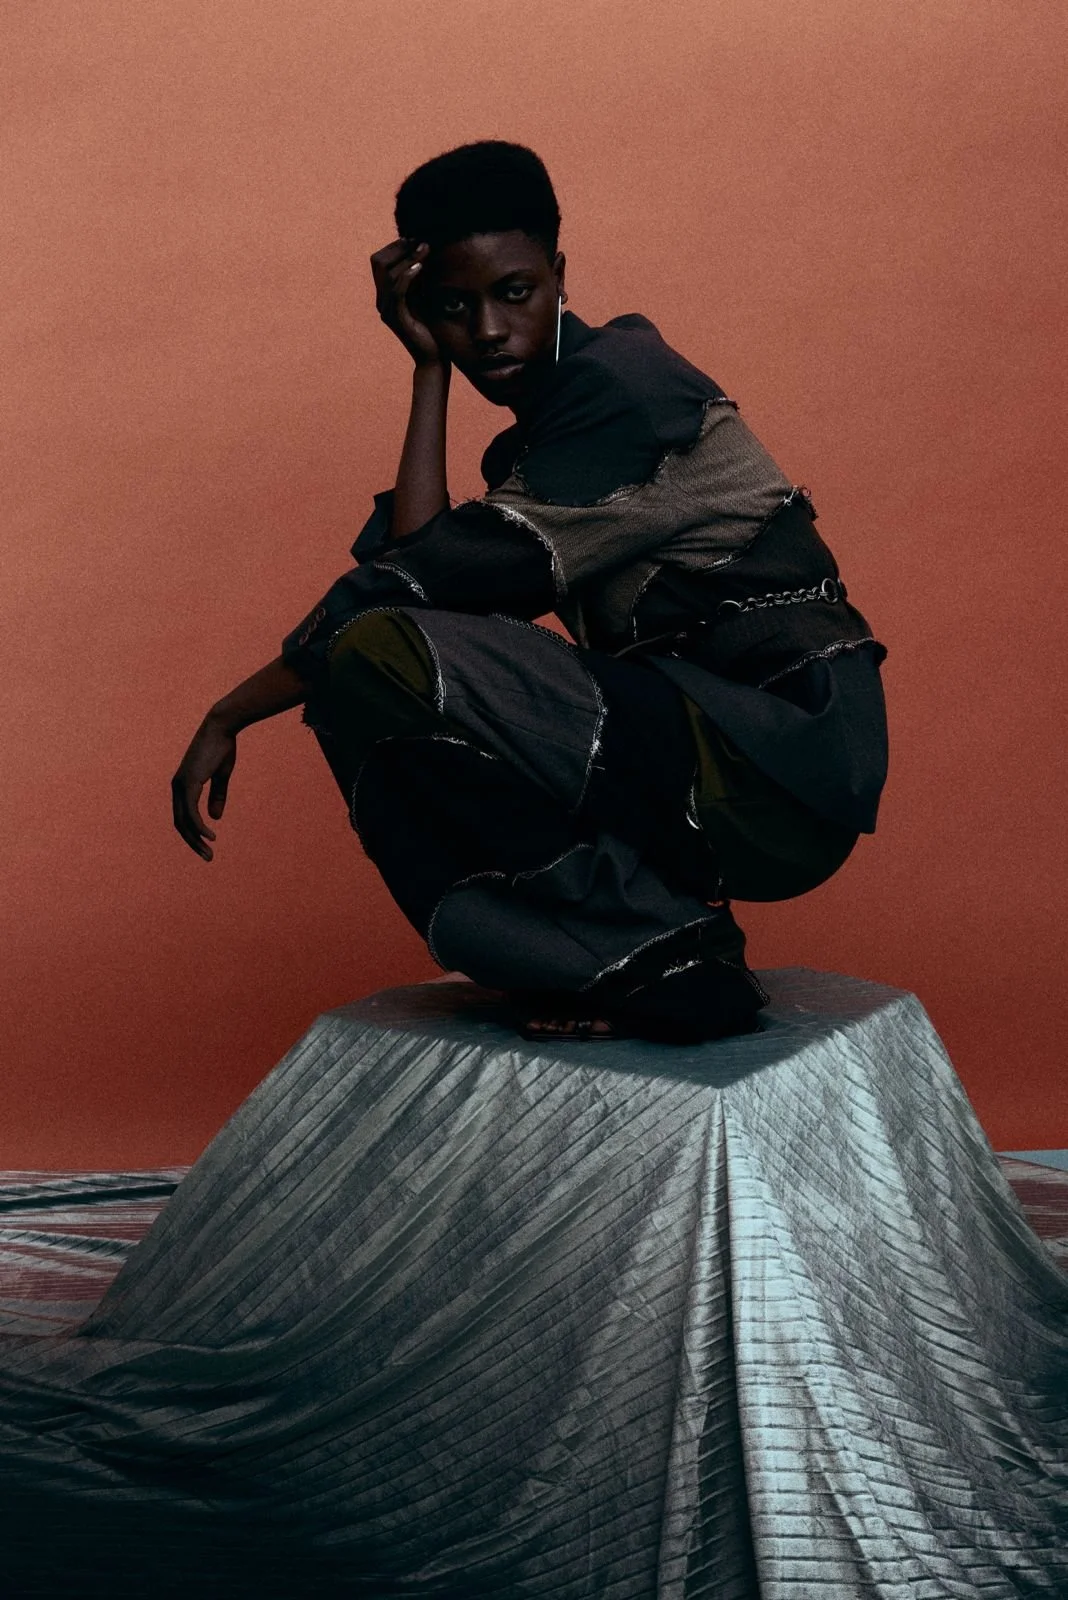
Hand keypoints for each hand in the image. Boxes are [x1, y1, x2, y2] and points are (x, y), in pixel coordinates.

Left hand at [171, 712, 236, 860]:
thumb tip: (214, 817)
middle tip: (207, 857)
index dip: (193, 834)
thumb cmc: (222, 748)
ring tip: (209, 853)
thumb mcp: (220, 776)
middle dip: (193, 843)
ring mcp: (181, 786)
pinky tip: (210, 836)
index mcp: (183, 785)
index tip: (207, 847)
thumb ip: (217, 796)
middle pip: (181, 824)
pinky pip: (192, 813)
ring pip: (184, 822)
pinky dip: (200, 827)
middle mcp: (177, 787)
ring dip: (196, 840)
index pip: (183, 817)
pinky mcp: (189, 783)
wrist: (221, 728)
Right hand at [370, 238, 443, 368]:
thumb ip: (418, 277)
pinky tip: (420, 267)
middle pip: (378, 262)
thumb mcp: (423, 295)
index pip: (379, 260)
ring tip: (425, 249)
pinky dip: (407, 275)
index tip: (415, 239)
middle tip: (420, 241)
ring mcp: (386, 310)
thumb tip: (422, 248)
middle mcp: (381, 301)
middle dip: (399, 247)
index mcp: (385, 294)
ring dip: (407, 257)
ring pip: (387, 273)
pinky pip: (397, 290)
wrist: (433, 356)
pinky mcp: (396, 318)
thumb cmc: (431, 326)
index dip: (395, 246)